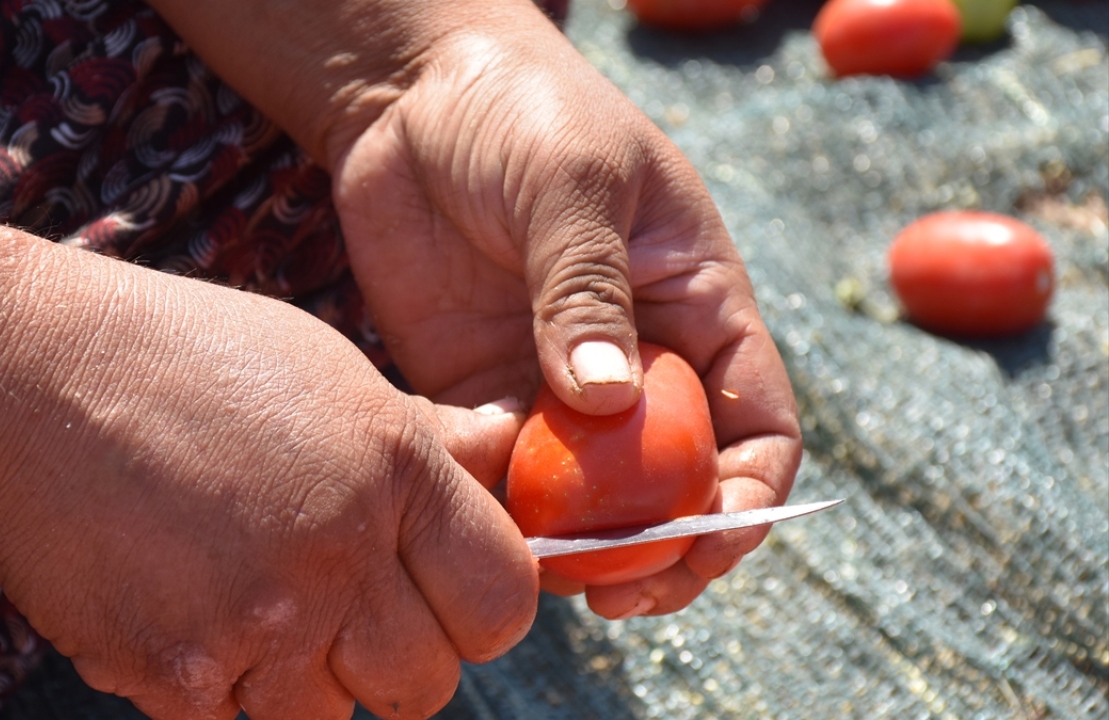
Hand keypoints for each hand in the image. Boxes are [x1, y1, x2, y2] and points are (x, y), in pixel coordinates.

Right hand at [0, 181, 537, 719]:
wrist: (22, 379)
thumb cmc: (187, 360)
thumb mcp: (329, 373)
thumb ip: (429, 436)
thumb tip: (508, 450)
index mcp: (394, 471)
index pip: (503, 602)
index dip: (481, 611)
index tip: (444, 600)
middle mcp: (339, 553)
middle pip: (427, 684)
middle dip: (395, 661)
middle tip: (342, 610)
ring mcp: (256, 621)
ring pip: (330, 717)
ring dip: (302, 679)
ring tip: (250, 598)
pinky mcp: (174, 674)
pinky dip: (219, 686)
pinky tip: (186, 607)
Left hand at [329, 6, 802, 617]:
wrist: (415, 90)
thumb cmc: (523, 110)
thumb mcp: (573, 184)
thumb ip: (587, 289)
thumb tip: (605, 402)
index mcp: (699, 310)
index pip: (755, 428)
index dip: (745, 499)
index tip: (704, 541)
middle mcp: (638, 359)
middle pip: (670, 485)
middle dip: (653, 549)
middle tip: (608, 588)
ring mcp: (556, 381)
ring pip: (583, 495)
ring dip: (566, 541)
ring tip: (530, 564)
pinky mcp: (480, 388)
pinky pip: (498, 467)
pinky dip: (491, 500)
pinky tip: (464, 501)